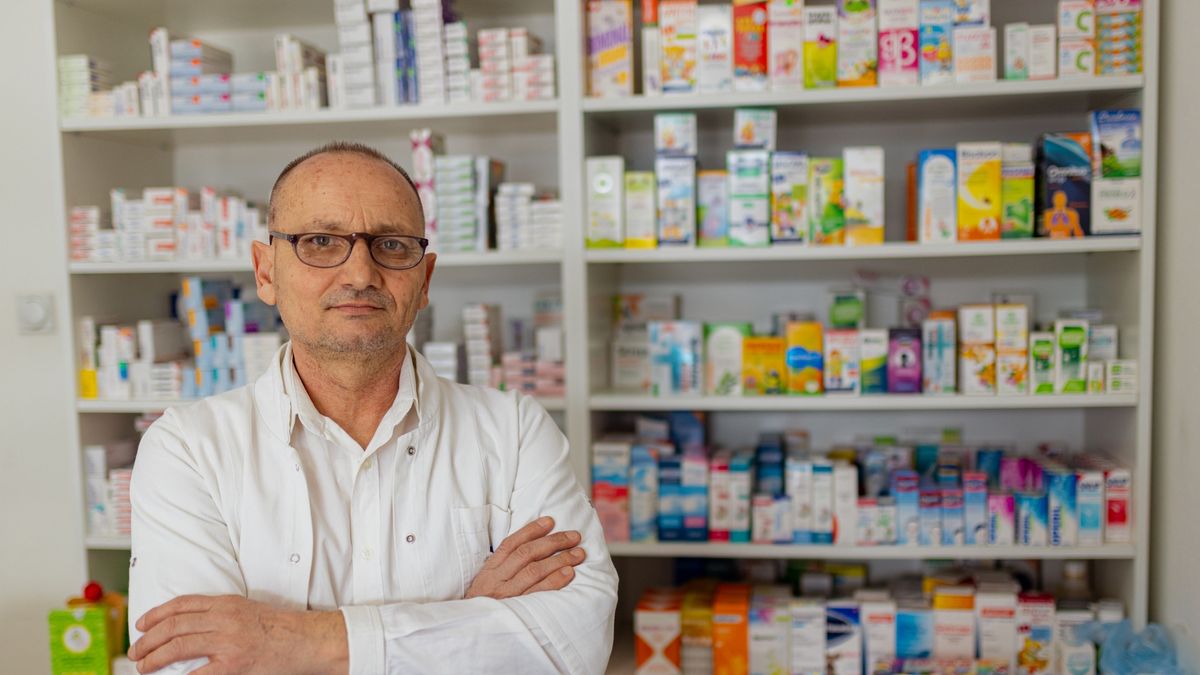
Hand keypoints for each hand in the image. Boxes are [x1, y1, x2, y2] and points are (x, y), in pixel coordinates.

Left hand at [128, 595, 346, 674]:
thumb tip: (191, 627)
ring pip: (177, 646)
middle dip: (148, 639)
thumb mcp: (248, 610)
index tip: (141, 625)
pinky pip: (196, 673)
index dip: (156, 614)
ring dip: (154, 658)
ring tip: (143, 666)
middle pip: (173, 625)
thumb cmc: (280, 628)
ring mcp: (227, 642)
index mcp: (226, 603)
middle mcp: (224, 619)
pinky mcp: (233, 664)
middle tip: (135, 651)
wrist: (306, 640)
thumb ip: (221, 615)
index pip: (182, 604)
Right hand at [465, 516, 585, 599]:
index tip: (550, 521)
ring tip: (578, 554)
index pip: (511, 544)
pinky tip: (568, 573)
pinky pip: (537, 593)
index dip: (531, 530)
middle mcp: (497, 580)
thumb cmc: (483, 606)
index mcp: (489, 570)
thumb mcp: (486, 583)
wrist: (468, 634)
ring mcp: (506, 596)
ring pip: (534, 571)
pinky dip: (554, 581)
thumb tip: (531, 548)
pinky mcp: (516, 611)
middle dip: (553, 542)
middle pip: (526, 554)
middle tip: (574, 537)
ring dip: (559, 559)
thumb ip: (504, 567)